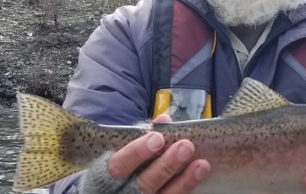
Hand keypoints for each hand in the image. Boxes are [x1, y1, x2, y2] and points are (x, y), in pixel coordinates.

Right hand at [81, 120, 209, 193]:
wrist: (110, 193)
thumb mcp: (119, 151)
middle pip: (144, 185)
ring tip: (201, 164)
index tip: (157, 137)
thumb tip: (164, 120)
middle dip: (166, 166)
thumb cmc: (116, 169)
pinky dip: (185, 190)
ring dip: (184, 182)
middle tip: (186, 146)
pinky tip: (197, 177)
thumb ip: (141, 137)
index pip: (119, 167)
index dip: (137, 153)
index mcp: (104, 178)